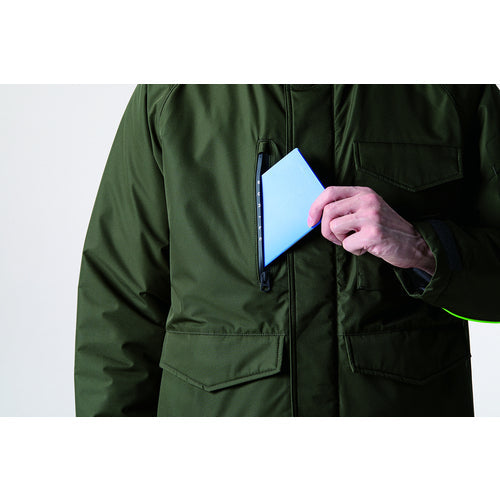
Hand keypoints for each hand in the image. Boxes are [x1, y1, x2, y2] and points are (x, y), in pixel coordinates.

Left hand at [308, 186, 435, 274]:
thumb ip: (347, 208)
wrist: (415, 244)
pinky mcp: (373, 234)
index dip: (315, 207)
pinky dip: (353, 250)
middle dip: (326, 230)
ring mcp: (371, 216)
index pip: (329, 192)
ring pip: (334, 228)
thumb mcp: (368, 210)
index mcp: (364, 192)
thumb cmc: (386, 229)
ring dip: (340, 240)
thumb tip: (316, 216)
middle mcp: (367, 200)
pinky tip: (367, 247)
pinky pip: (346, 244)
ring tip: (356, 240)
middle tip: (337, 238)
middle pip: (328, 211)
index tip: (311, 221)